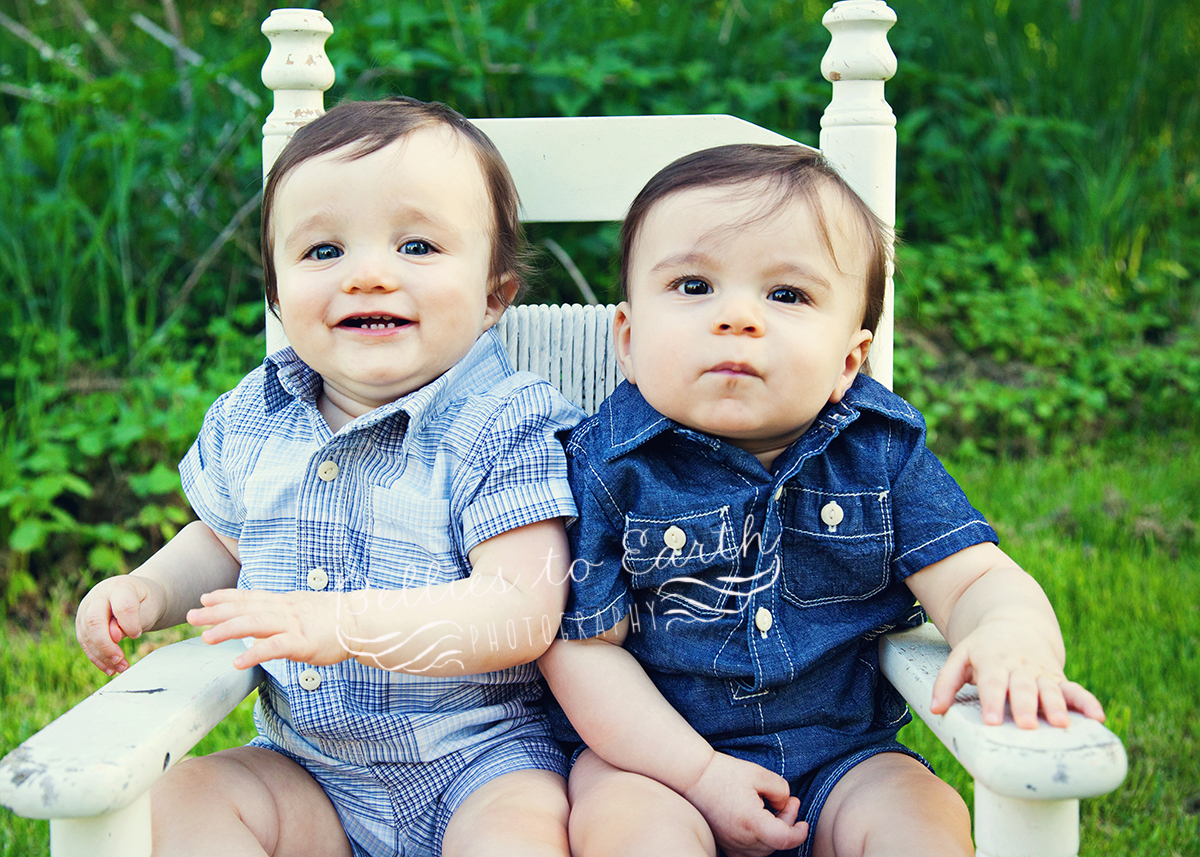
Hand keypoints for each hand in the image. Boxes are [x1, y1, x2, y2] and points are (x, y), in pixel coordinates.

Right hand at [76, 574, 166, 674]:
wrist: (138, 596)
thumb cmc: (145, 602)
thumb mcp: (149, 608)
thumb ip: (135, 620)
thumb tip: (114, 636)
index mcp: (120, 587)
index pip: (121, 606)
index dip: (130, 624)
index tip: (138, 634)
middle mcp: (99, 596)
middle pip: (94, 621)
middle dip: (106, 645)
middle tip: (121, 659)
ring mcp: (86, 609)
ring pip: (87, 635)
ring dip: (102, 656)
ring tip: (121, 668)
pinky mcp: (82, 623)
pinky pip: (85, 643)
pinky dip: (97, 658)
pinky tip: (111, 668)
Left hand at [188, 588, 358, 669]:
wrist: (362, 621)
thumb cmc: (336, 619)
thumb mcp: (305, 610)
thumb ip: (284, 615)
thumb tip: (265, 625)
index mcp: (285, 602)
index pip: (251, 597)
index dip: (226, 597)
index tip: (204, 598)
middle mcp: (285, 609)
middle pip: (245, 609)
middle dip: (216, 613)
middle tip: (190, 616)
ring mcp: (293, 625)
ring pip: (254, 624)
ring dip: (227, 629)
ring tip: (205, 637)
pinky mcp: (302, 642)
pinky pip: (274, 647)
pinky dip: (253, 652)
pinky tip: (237, 661)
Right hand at [683, 751, 807, 856]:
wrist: (693, 777)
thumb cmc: (725, 773)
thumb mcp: (760, 774)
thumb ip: (781, 790)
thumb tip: (785, 804)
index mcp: (752, 822)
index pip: (785, 839)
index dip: (799, 833)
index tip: (804, 823)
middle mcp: (741, 839)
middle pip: (775, 844)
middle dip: (787, 824)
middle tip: (788, 801)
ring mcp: (731, 844)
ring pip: (764, 851)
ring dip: (774, 833)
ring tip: (772, 808)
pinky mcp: (724, 843)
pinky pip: (748, 853)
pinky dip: (760, 843)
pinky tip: (760, 824)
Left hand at [931, 619, 1105, 727]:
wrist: (1014, 622)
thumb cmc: (983, 647)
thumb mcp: (960, 656)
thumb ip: (945, 682)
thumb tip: (935, 710)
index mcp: (993, 662)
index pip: (992, 683)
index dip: (993, 701)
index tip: (992, 721)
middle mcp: (1019, 668)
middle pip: (1022, 688)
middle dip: (1025, 706)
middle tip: (1025, 726)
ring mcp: (1041, 673)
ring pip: (1050, 689)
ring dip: (1056, 706)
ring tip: (1061, 724)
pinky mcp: (1057, 678)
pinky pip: (1075, 690)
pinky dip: (1087, 703)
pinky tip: (1098, 718)